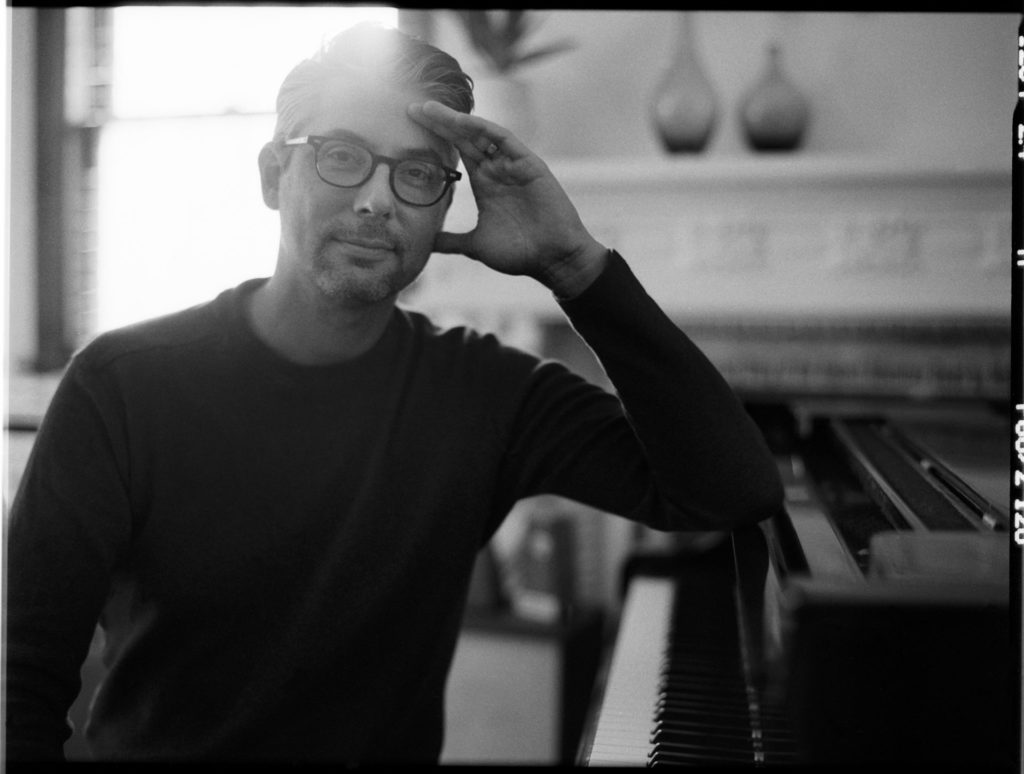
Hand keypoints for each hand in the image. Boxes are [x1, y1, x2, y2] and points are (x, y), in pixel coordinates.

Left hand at [408, 100, 606, 297]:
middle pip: (465, 138)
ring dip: (456, 120)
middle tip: (413, 107)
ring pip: (482, 134)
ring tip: (431, 109)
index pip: (457, 152)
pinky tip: (463, 122)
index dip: (436, 138)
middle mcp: (497, 169)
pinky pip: (505, 139)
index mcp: (485, 184)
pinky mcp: (529, 164)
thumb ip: (452, 241)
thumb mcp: (476, 246)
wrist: (553, 260)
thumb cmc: (520, 253)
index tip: (409, 128)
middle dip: (440, 122)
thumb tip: (428, 244)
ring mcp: (513, 165)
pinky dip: (484, 129)